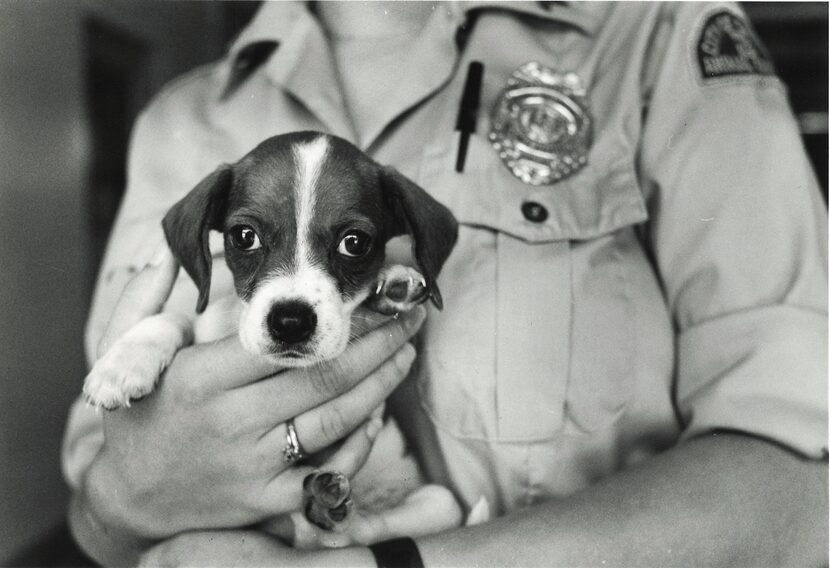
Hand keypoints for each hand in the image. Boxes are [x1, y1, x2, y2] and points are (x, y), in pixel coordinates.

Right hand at [73, 246, 423, 560]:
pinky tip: (380, 413)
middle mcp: (231, 420)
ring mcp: (253, 464)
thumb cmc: (138, 417)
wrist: (132, 497)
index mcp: (201, 377)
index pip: (282, 339)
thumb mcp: (126, 355)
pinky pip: (328, 471)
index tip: (368, 294)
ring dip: (381, 382)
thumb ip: (147, 300)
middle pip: (322, 375)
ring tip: (406, 351)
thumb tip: (169, 256)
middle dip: (377, 341)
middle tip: (407, 315)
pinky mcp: (267, 500)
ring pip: (335, 418)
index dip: (335, 316)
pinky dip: (360, 442)